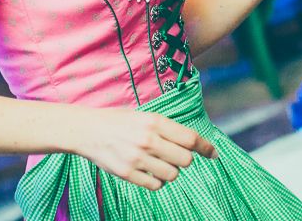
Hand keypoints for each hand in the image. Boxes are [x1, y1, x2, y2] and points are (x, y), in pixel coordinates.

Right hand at [75, 108, 217, 190]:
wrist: (86, 130)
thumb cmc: (117, 120)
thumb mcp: (143, 115)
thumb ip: (165, 128)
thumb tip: (190, 142)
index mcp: (154, 122)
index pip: (190, 138)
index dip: (206, 147)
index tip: (214, 154)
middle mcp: (148, 140)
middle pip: (185, 160)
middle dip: (184, 160)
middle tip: (174, 156)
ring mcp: (138, 158)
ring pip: (172, 175)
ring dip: (170, 171)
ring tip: (158, 163)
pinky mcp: (127, 173)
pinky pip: (155, 185)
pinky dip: (156, 181)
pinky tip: (148, 172)